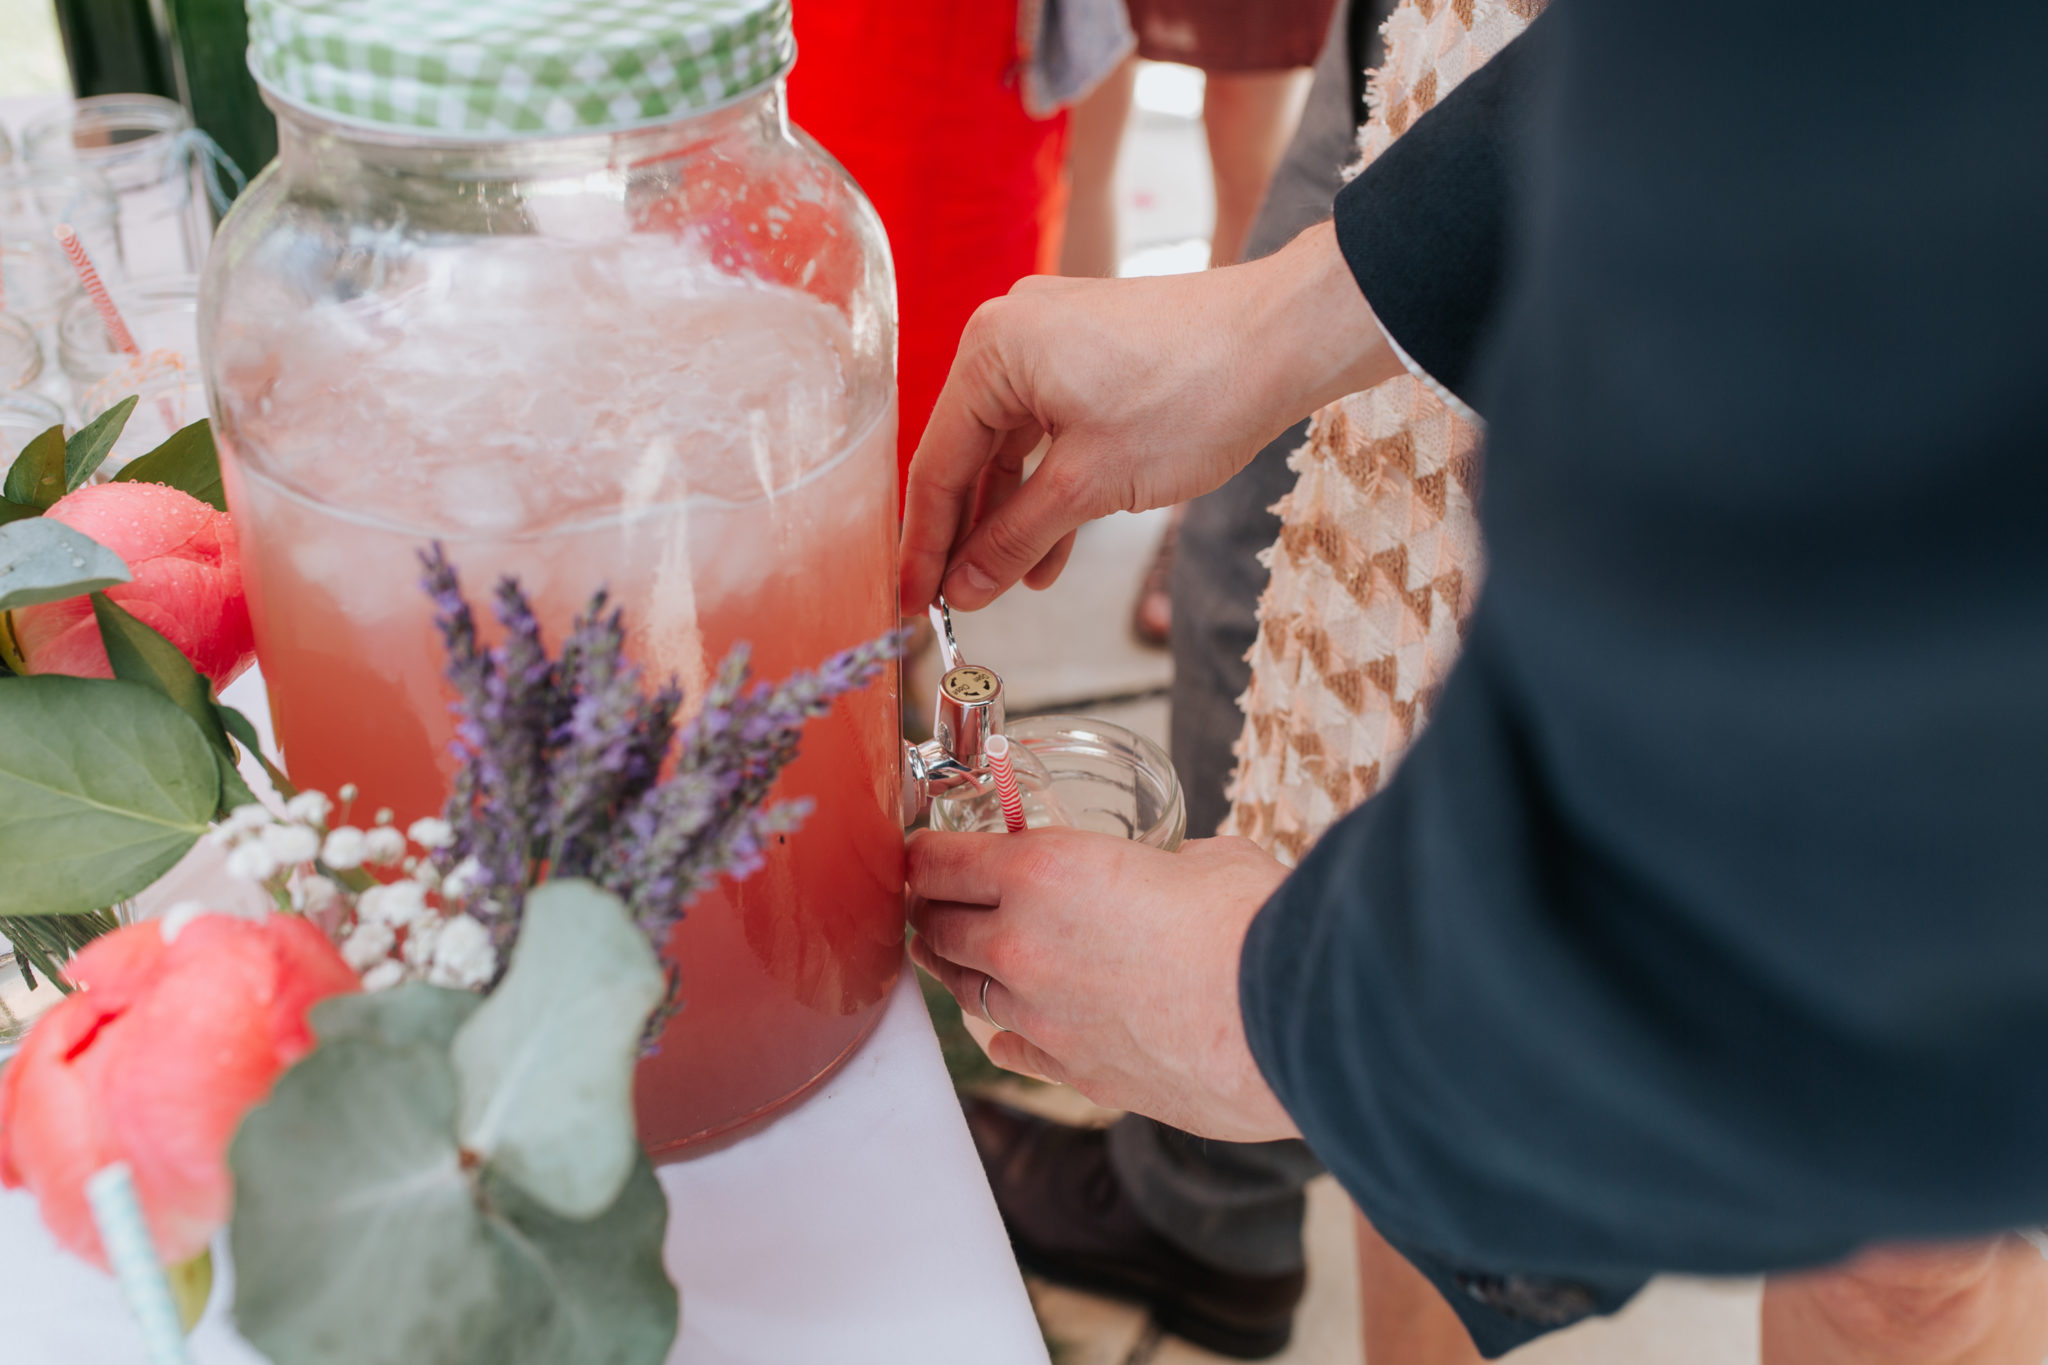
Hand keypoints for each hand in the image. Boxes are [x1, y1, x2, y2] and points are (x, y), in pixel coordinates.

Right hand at [899, 222, 1401, 613]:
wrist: (1287, 339)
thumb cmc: (1194, 393)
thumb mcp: (1090, 484)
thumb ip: (1014, 539)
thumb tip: (965, 588)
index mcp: (991, 349)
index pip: (936, 463)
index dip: (924, 544)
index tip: (912, 603)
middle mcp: (1009, 333)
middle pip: (968, 454)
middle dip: (968, 534)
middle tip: (954, 603)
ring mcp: (1052, 340)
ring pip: (1011, 448)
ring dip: (1013, 519)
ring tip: (1011, 587)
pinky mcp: (1091, 355)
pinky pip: (1049, 431)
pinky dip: (1050, 488)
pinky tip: (1051, 550)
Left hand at [908, 828, 1301, 1142]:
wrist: (1289, 1022)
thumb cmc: (1254, 928)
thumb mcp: (1202, 858)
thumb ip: (1162, 864)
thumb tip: (1172, 873)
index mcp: (1044, 871)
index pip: (941, 859)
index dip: (924, 853)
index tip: (923, 852)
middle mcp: (1022, 944)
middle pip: (938, 926)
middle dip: (932, 909)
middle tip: (935, 900)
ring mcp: (1042, 1016)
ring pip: (966, 990)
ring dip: (958, 968)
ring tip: (955, 956)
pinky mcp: (1074, 1072)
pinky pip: (1011, 1048)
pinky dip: (1006, 1031)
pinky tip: (1009, 1026)